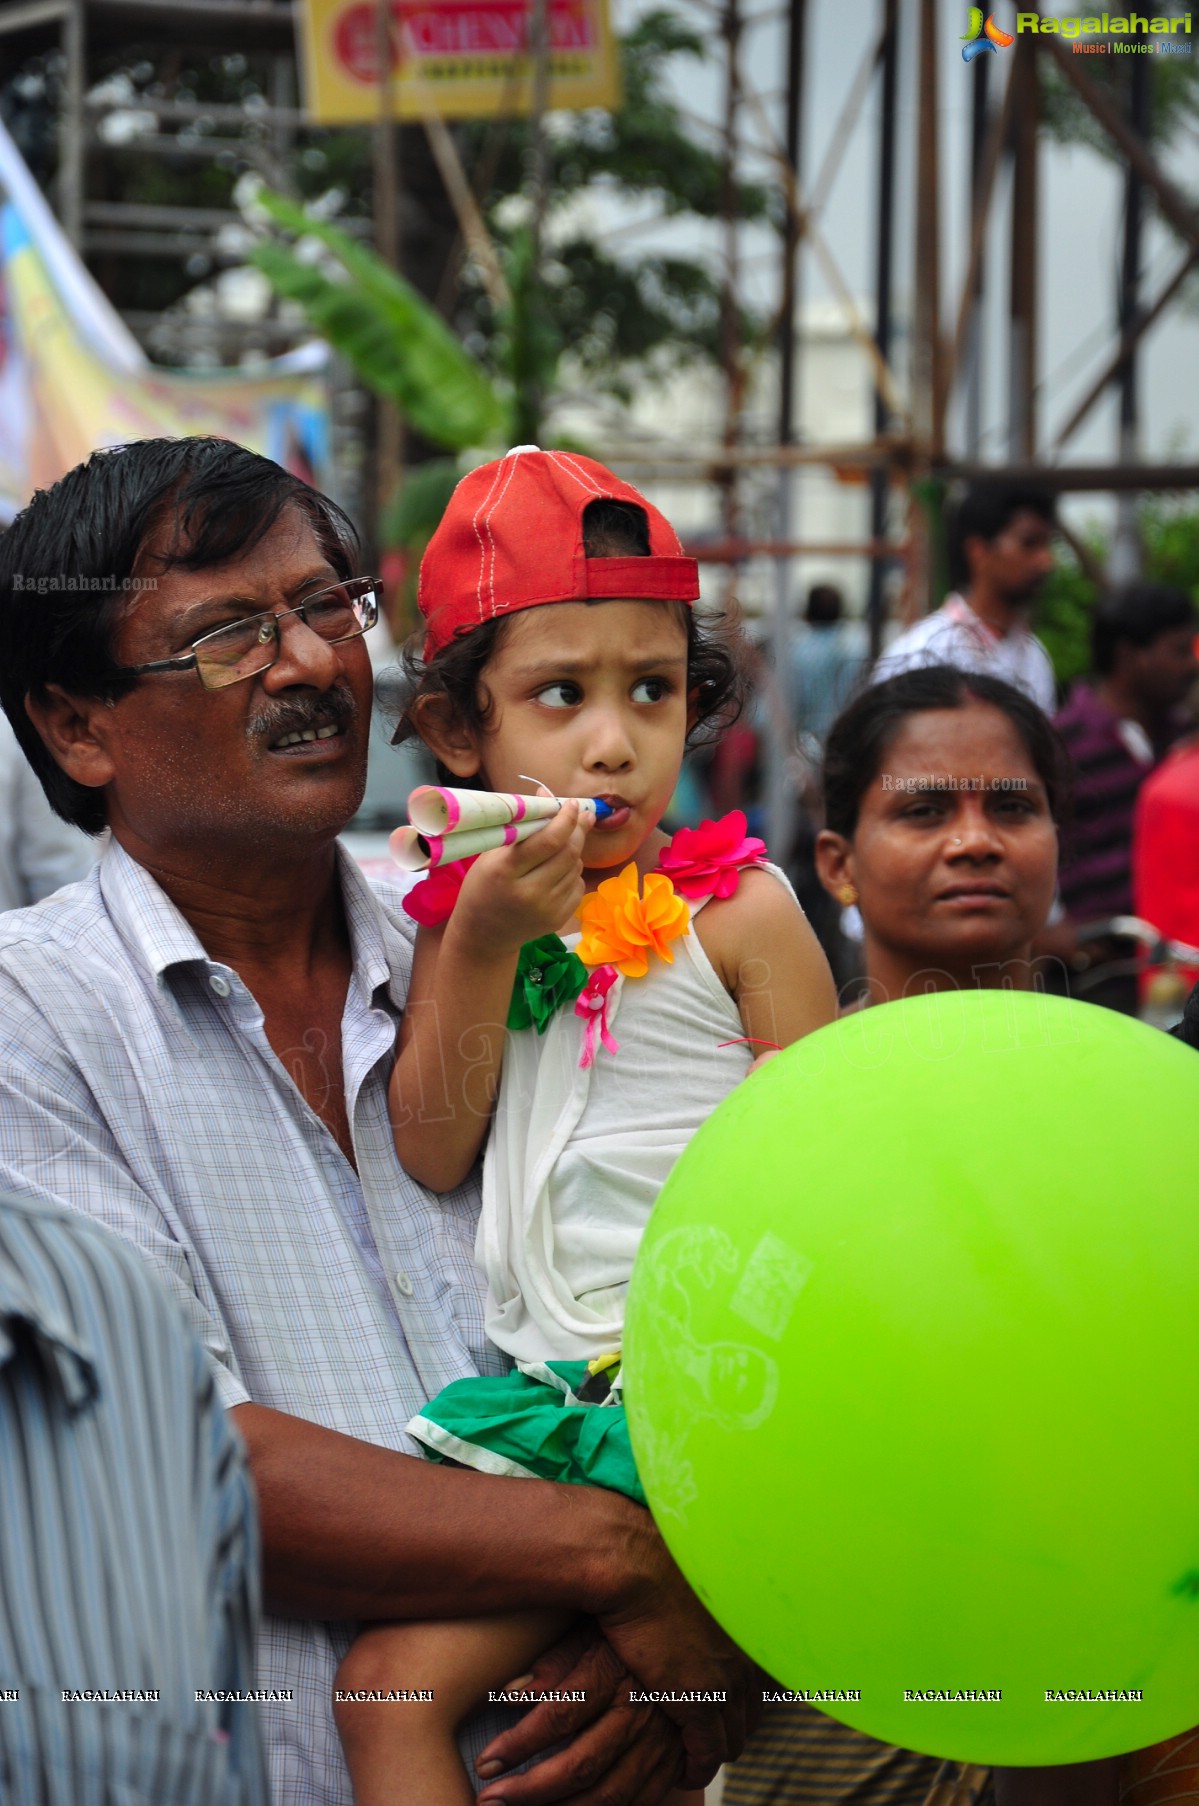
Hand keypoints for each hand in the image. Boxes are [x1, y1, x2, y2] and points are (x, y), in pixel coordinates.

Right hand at [452, 801, 586, 959]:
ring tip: (560, 847)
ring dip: (574, 851)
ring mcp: (546, 909)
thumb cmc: (483, 886)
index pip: (547, 841)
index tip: (573, 804)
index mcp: (506, 871)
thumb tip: (546, 792)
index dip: (565, 819)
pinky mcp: (558, 919)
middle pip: (568, 853)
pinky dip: (572, 872)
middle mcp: (529, 892)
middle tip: (583, 815)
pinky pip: (577, 885)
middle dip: (579, 830)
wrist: (484, 935)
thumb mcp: (491, 854)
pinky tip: (557, 872)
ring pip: (575, 867)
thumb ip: (521, 824)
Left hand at [475, 1621, 685, 1805]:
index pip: (558, 1717)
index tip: (485, 1764)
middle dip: (529, 1790)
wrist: (692, 1634)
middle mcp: (640, 1711)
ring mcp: (662, 1742)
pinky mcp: (674, 1762)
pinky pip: (636, 1802)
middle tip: (489, 1800)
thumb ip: (552, 1664)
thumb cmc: (628, 1626)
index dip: (518, 1745)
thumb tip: (507, 1695)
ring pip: (608, 1795)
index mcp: (615, 1673)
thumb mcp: (590, 1630)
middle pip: (580, 1764)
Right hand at [593, 1546, 753, 1788]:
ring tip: (687, 1756)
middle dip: (729, 1731)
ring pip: (732, 1741)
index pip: (760, 1687)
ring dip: (711, 1753)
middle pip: (750, 1717)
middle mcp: (747, 1658)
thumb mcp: (694, 1587)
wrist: (636, 1564)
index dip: (737, 1705)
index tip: (718, 1713)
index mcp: (749, 1630)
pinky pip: (708, 1756)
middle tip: (702, 1739)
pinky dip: (696, 1769)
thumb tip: (698, 1617)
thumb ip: (707, 1610)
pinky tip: (679, 1770)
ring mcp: (728, 1681)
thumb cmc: (654, 1565)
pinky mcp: (701, 1701)